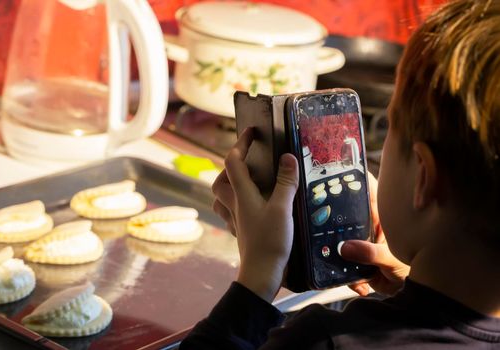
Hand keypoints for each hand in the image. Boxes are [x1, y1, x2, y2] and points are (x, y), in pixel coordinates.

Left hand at [212, 128, 298, 302]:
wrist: (261, 274)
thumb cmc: (270, 242)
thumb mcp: (283, 208)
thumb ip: (285, 182)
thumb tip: (287, 157)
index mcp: (242, 194)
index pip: (233, 161)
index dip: (241, 143)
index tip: (252, 132)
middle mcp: (234, 205)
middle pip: (221, 179)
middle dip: (231, 164)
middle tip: (248, 158)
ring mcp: (235, 219)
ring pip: (221, 196)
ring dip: (228, 184)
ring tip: (245, 180)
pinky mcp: (241, 232)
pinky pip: (229, 213)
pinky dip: (234, 204)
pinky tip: (246, 206)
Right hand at [342, 172, 409, 295]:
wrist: (416, 295)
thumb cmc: (413, 268)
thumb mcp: (392, 260)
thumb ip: (370, 253)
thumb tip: (346, 247)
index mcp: (381, 217)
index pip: (368, 190)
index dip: (354, 178)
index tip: (336, 173)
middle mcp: (369, 226)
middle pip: (346, 214)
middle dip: (333, 220)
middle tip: (319, 221)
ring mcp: (361, 242)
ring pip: (340, 239)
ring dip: (337, 253)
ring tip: (338, 264)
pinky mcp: (357, 260)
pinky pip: (344, 263)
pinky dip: (349, 278)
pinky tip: (361, 286)